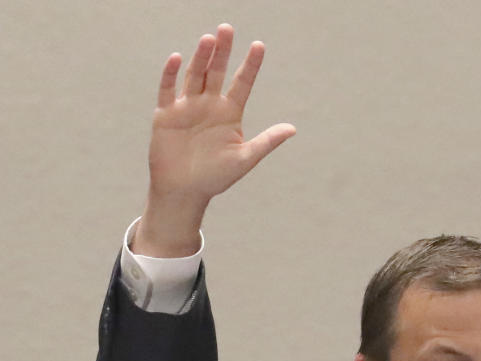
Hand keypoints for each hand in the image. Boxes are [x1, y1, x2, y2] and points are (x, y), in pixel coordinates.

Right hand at [134, 23, 295, 256]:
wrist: (185, 191)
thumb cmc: (216, 178)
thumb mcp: (245, 159)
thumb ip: (267, 142)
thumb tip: (293, 129)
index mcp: (230, 114)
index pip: (242, 83)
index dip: (250, 66)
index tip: (260, 46)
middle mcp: (209, 105)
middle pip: (217, 72)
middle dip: (223, 52)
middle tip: (228, 29)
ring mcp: (187, 107)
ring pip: (195, 75)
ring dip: (201, 58)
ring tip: (209, 39)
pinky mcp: (166, 114)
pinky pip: (168, 90)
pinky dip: (171, 74)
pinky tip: (178, 58)